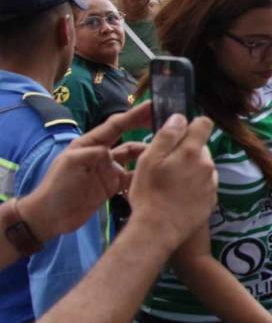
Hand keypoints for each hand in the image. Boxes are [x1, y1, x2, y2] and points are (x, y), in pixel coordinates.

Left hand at [21, 102, 155, 239]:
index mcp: (90, 144)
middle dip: (146, 129)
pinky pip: (134, 177)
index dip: (134, 115)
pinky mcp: (114, 186)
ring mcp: (109, 170)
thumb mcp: (70, 164)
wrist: (52, 216)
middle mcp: (102, 153)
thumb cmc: (57, 187)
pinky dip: (145, 175)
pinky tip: (159, 174)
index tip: (152, 105)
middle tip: (168, 124)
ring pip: (135, 158)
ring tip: (168, 152)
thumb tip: (112, 150)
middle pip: (129, 138)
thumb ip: (91, 153)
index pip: (115, 125)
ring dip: (149, 155)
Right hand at [125, 114, 216, 248]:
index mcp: (192, 152)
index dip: (191, 125)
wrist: (159, 229)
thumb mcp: (150, 159)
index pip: (204, 124)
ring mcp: (212, 184)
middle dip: (186, 151)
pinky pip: (204, 185)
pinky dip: (194, 186)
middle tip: (166, 165)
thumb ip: (167, 136)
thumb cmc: (149, 192)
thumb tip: (180, 117)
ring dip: (191, 169)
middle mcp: (208, 165)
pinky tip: (179, 196)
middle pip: (201, 148)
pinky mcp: (212, 200)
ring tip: (171, 183)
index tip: (178, 134)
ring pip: (203, 167)